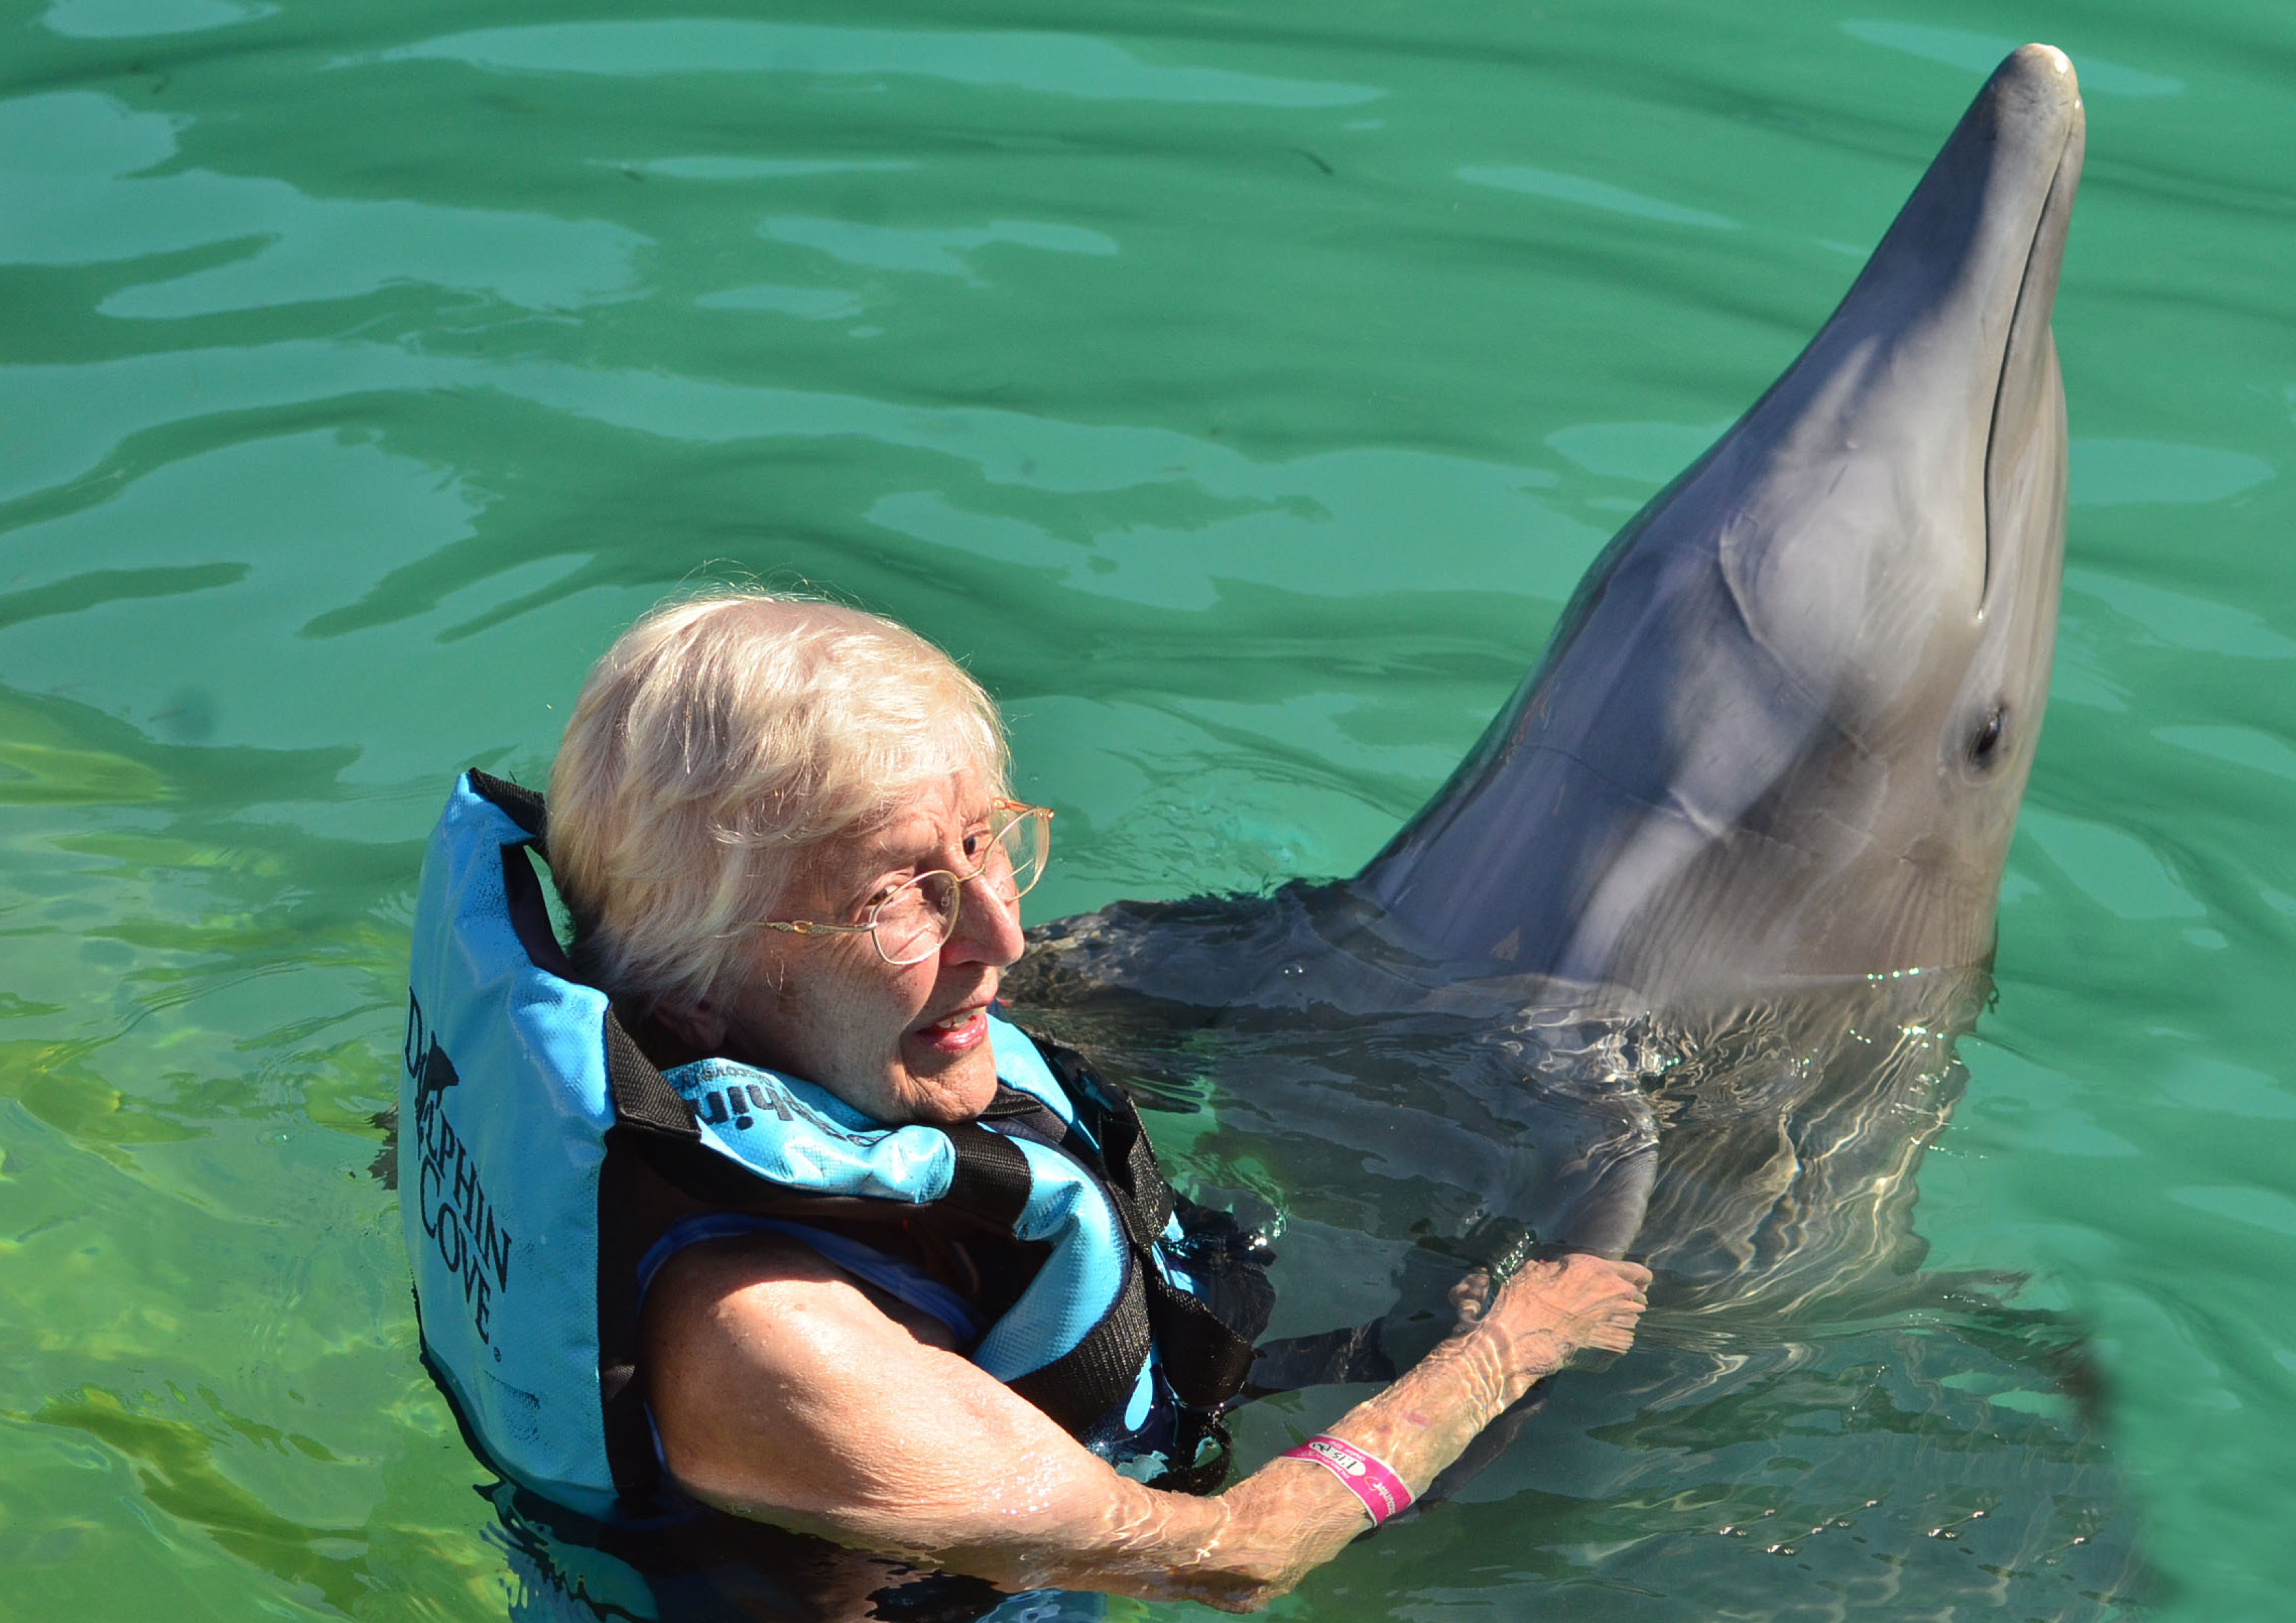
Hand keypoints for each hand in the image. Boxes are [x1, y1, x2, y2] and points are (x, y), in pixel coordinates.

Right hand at [1454, 1253, 1650, 1377]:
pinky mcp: (1614, 1352)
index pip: (1640, 1273)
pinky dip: (1609, 1341)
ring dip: (1617, 1320)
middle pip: (1638, 1298)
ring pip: (1630, 1320)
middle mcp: (1618, 1298)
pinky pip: (1620, 1342)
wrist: (1519, 1341)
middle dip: (1624, 1300)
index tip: (1626, 1282)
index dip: (1634, 1278)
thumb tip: (1567, 1270)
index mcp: (1602, 1273)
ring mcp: (1619, 1327)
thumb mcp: (1540, 1269)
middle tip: (1601, 1305)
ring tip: (1592, 1325)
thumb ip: (1565, 1269)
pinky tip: (1589, 1342)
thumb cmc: (1526, 1300)